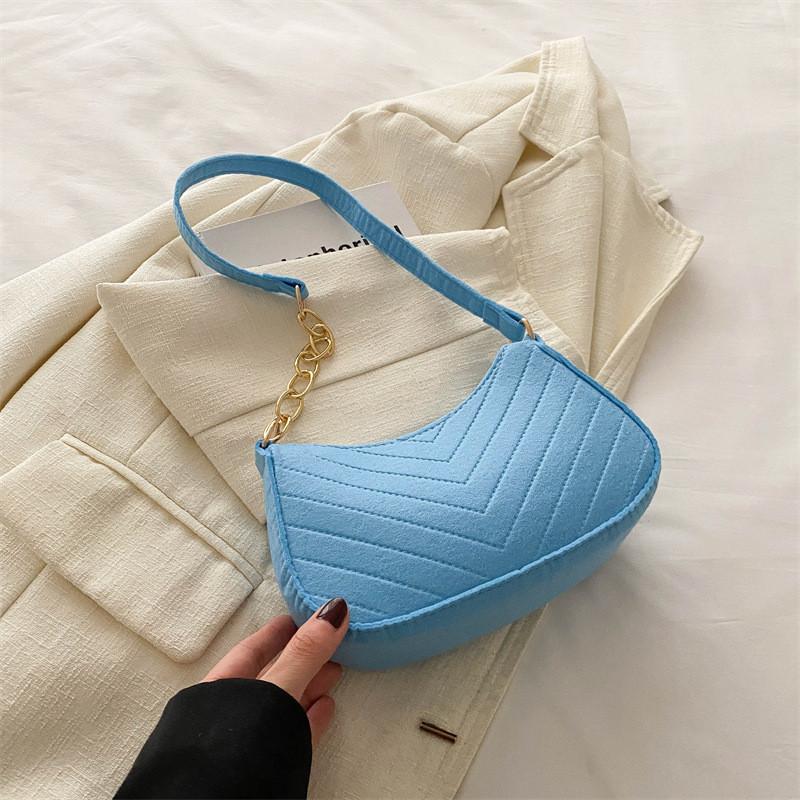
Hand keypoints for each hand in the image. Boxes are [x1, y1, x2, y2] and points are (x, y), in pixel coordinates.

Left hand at [203, 598, 348, 744]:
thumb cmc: (237, 748)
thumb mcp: (276, 689)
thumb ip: (303, 654)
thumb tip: (334, 609)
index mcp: (217, 689)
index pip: (252, 650)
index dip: (279, 631)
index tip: (301, 615)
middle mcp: (229, 714)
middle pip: (270, 676)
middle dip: (301, 657)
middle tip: (331, 641)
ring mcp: (246, 742)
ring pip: (282, 706)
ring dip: (310, 686)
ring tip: (336, 671)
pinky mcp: (265, 767)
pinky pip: (290, 734)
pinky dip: (309, 718)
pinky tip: (326, 709)